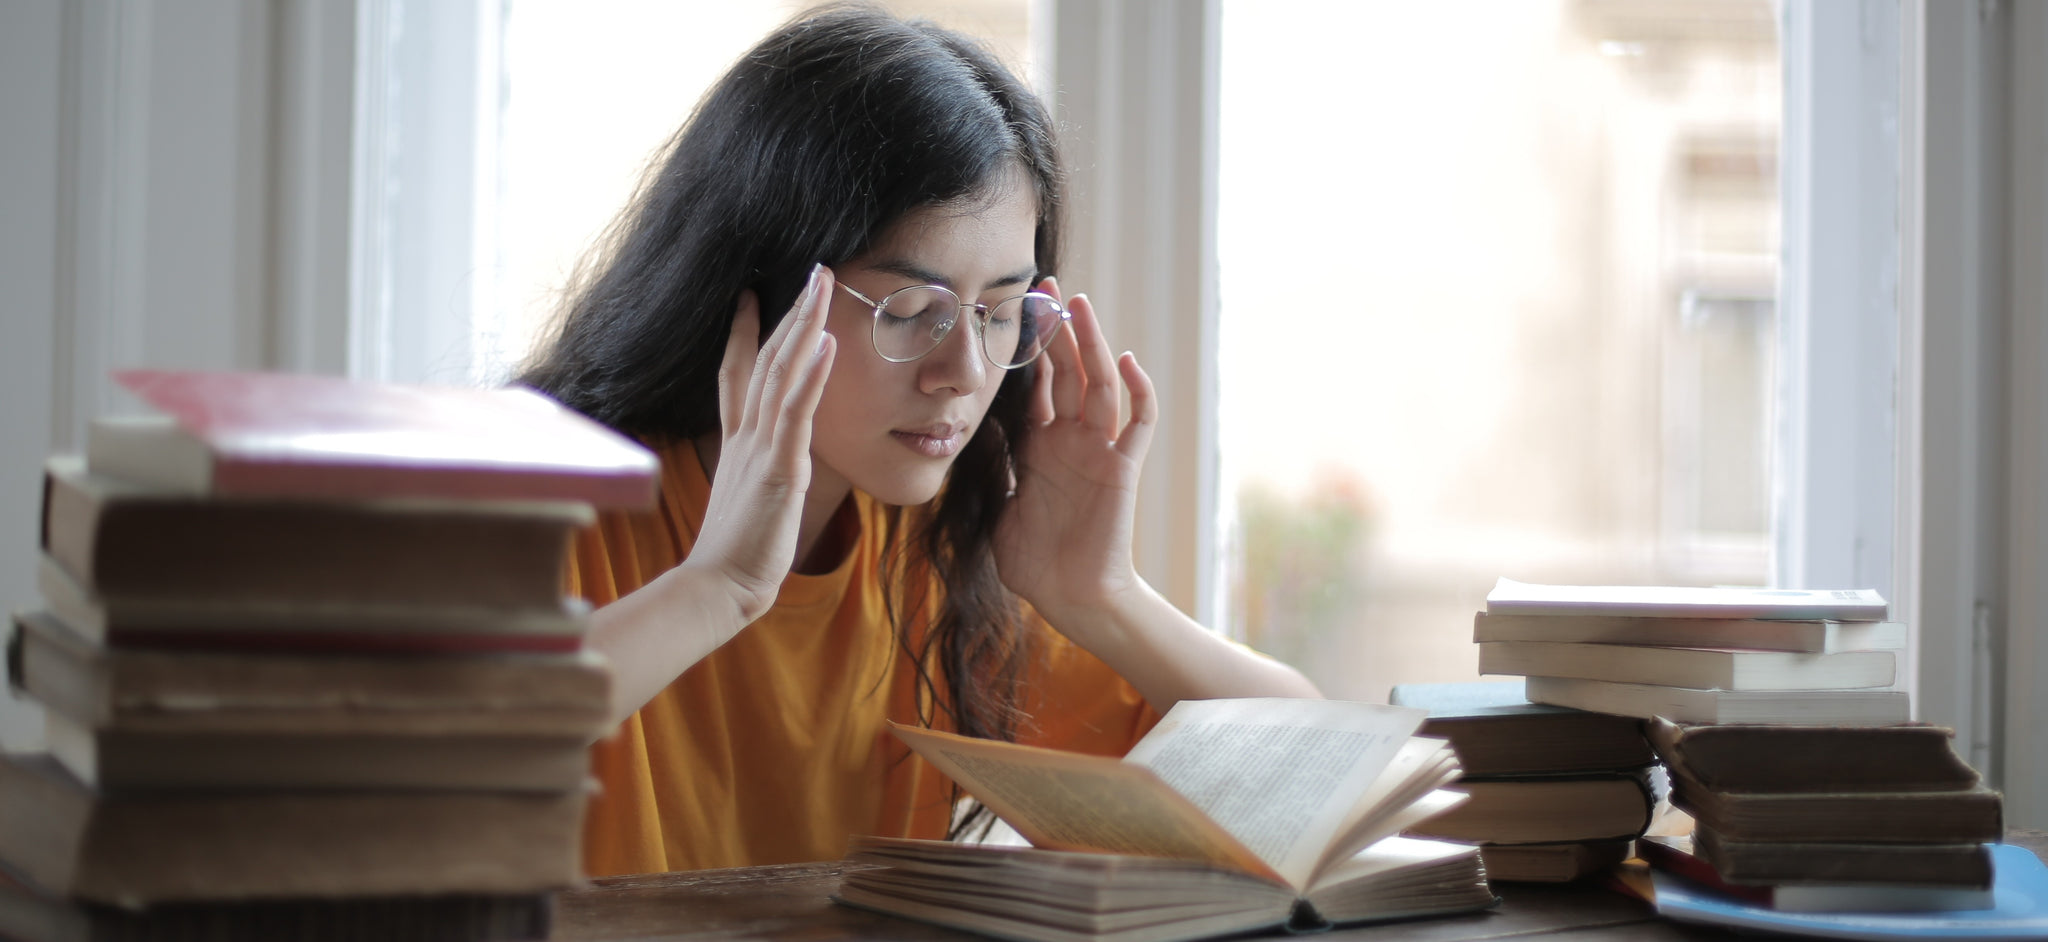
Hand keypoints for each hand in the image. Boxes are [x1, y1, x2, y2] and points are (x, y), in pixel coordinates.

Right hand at [682, 266, 836, 627]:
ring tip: (822, 285)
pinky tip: (825, 343)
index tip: (751, 295)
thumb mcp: (747, 500)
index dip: (745, 333)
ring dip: (804, 325)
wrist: (718, 587)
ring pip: (782, 372)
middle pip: (766, 358)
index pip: (738, 374)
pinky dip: (810, 375)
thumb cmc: (736, 554)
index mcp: (738, 442)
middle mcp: (747, 435)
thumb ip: (755, 474)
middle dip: (790, 311)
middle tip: (811, 270)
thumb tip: (766, 468)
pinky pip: (796, 413)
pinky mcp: (779, 468)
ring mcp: (761, 448)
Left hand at [992, 279, 1158, 628]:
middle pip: (1068, 370)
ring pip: (1099, 384)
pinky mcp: (1122, 470)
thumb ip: (988, 464)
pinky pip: (1138, 424)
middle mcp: (1071, 439)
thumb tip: (960, 428)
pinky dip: (1138, 392)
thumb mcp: (995, 502)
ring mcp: (1099, 451)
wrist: (1068, 597)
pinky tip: (1126, 362)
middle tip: (1046, 284)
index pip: (1035, 382)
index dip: (1027, 347)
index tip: (1012, 308)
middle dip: (1058, 328)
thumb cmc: (1033, 559)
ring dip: (1092, 344)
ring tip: (1080, 305)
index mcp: (1040, 444)